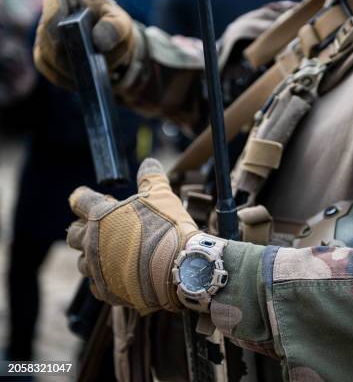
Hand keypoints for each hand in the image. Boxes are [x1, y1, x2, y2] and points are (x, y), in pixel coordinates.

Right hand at [34, 0, 135, 89]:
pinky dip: (66, 80)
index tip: (61, 44)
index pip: (54, 6)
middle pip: (50, 40)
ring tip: (90, 76)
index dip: (54, 25)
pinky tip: (81, 84)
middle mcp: (50, 18)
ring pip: (48, 59)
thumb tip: (98, 42)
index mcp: (68, 0)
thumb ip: (113, 29)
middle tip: (89, 66)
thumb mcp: (121, 23)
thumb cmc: (112, 25)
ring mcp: (45, 38)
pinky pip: (50, 72)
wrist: (111, 39)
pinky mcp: (47, 57)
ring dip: (70, 71)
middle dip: (70, 57)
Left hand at [67, 158, 199, 313]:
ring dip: (94, 256)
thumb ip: (151, 177)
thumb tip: (149, 161)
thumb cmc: (169, 228)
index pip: (80, 200)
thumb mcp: (162, 195)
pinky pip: (97, 285)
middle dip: (84, 229)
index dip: (83, 197)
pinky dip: (104, 278)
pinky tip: (118, 274)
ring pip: (83, 262)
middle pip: (73, 234)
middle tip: (101, 227)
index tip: (85, 196)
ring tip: (112, 253)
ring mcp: (98, 268)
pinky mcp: (108, 290)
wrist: (181, 267)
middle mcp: (92, 242)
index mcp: (101, 216)